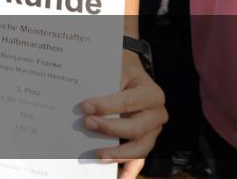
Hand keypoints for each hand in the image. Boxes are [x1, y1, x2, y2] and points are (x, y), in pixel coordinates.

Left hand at [81, 53, 166, 178]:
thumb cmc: (120, 70)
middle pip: (136, 129)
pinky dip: (130, 171)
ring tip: (97, 155)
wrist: (130, 74)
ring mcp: (153, 132)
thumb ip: (103, 80)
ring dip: (117, 153)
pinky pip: (139, 160)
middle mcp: (157, 114)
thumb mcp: (115, 68)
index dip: (107, 106)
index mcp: (151, 93)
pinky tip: (120, 178)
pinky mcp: (145, 142)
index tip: (85, 107)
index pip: (129, 102)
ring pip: (139, 149)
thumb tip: (79, 95)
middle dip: (110, 129)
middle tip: (87, 124)